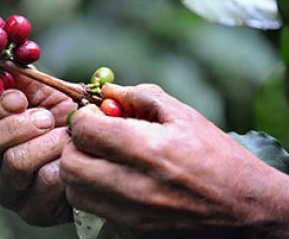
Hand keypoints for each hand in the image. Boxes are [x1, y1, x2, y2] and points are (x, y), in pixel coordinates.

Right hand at [0, 73, 75, 225]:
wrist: (95, 150)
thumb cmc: (65, 116)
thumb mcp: (44, 90)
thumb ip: (21, 75)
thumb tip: (0, 58)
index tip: (20, 98)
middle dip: (18, 125)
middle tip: (47, 118)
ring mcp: (8, 189)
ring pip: (14, 162)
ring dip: (48, 142)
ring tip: (67, 134)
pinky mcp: (32, 210)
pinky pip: (44, 182)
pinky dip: (65, 162)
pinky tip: (73, 156)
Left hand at [61, 84, 288, 237]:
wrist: (244, 207)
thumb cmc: (216, 156)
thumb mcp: (183, 114)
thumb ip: (140, 96)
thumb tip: (107, 90)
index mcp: (148, 149)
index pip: (85, 130)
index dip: (84, 116)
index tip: (97, 114)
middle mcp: (134, 184)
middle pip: (70, 162)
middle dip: (74, 143)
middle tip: (93, 136)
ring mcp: (131, 210)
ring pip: (73, 187)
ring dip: (78, 167)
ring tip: (100, 156)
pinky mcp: (131, 226)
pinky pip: (89, 206)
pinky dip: (89, 188)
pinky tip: (109, 176)